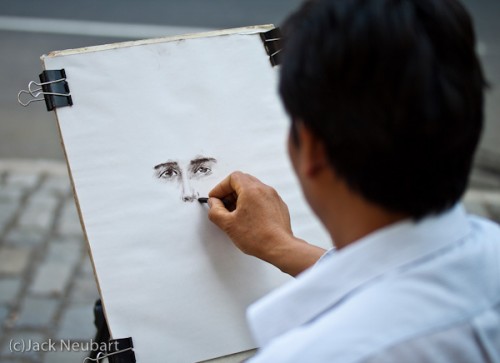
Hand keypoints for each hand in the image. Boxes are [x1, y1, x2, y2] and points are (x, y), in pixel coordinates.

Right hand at [208, 172, 325, 275]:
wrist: (279, 247)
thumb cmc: (257, 237)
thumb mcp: (228, 225)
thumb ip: (215, 211)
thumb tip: (213, 204)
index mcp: (251, 190)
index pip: (233, 177)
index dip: (221, 187)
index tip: (215, 198)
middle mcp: (264, 190)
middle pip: (243, 181)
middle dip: (230, 192)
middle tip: (223, 205)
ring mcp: (274, 197)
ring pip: (254, 189)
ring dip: (241, 198)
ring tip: (235, 213)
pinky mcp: (279, 206)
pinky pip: (263, 198)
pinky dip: (253, 203)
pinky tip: (248, 218)